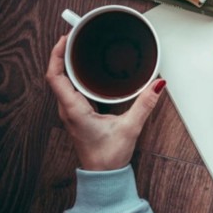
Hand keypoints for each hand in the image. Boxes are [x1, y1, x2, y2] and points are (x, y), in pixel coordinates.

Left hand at [46, 35, 165, 170]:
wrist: (103, 175)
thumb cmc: (108, 157)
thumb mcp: (130, 128)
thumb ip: (144, 105)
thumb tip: (157, 85)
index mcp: (74, 110)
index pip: (55, 76)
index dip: (57, 55)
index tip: (66, 39)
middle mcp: (68, 109)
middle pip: (56, 75)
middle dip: (62, 53)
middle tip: (75, 36)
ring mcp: (71, 112)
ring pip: (61, 82)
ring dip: (66, 63)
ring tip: (77, 47)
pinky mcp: (77, 114)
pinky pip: (69, 89)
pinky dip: (73, 74)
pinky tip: (84, 70)